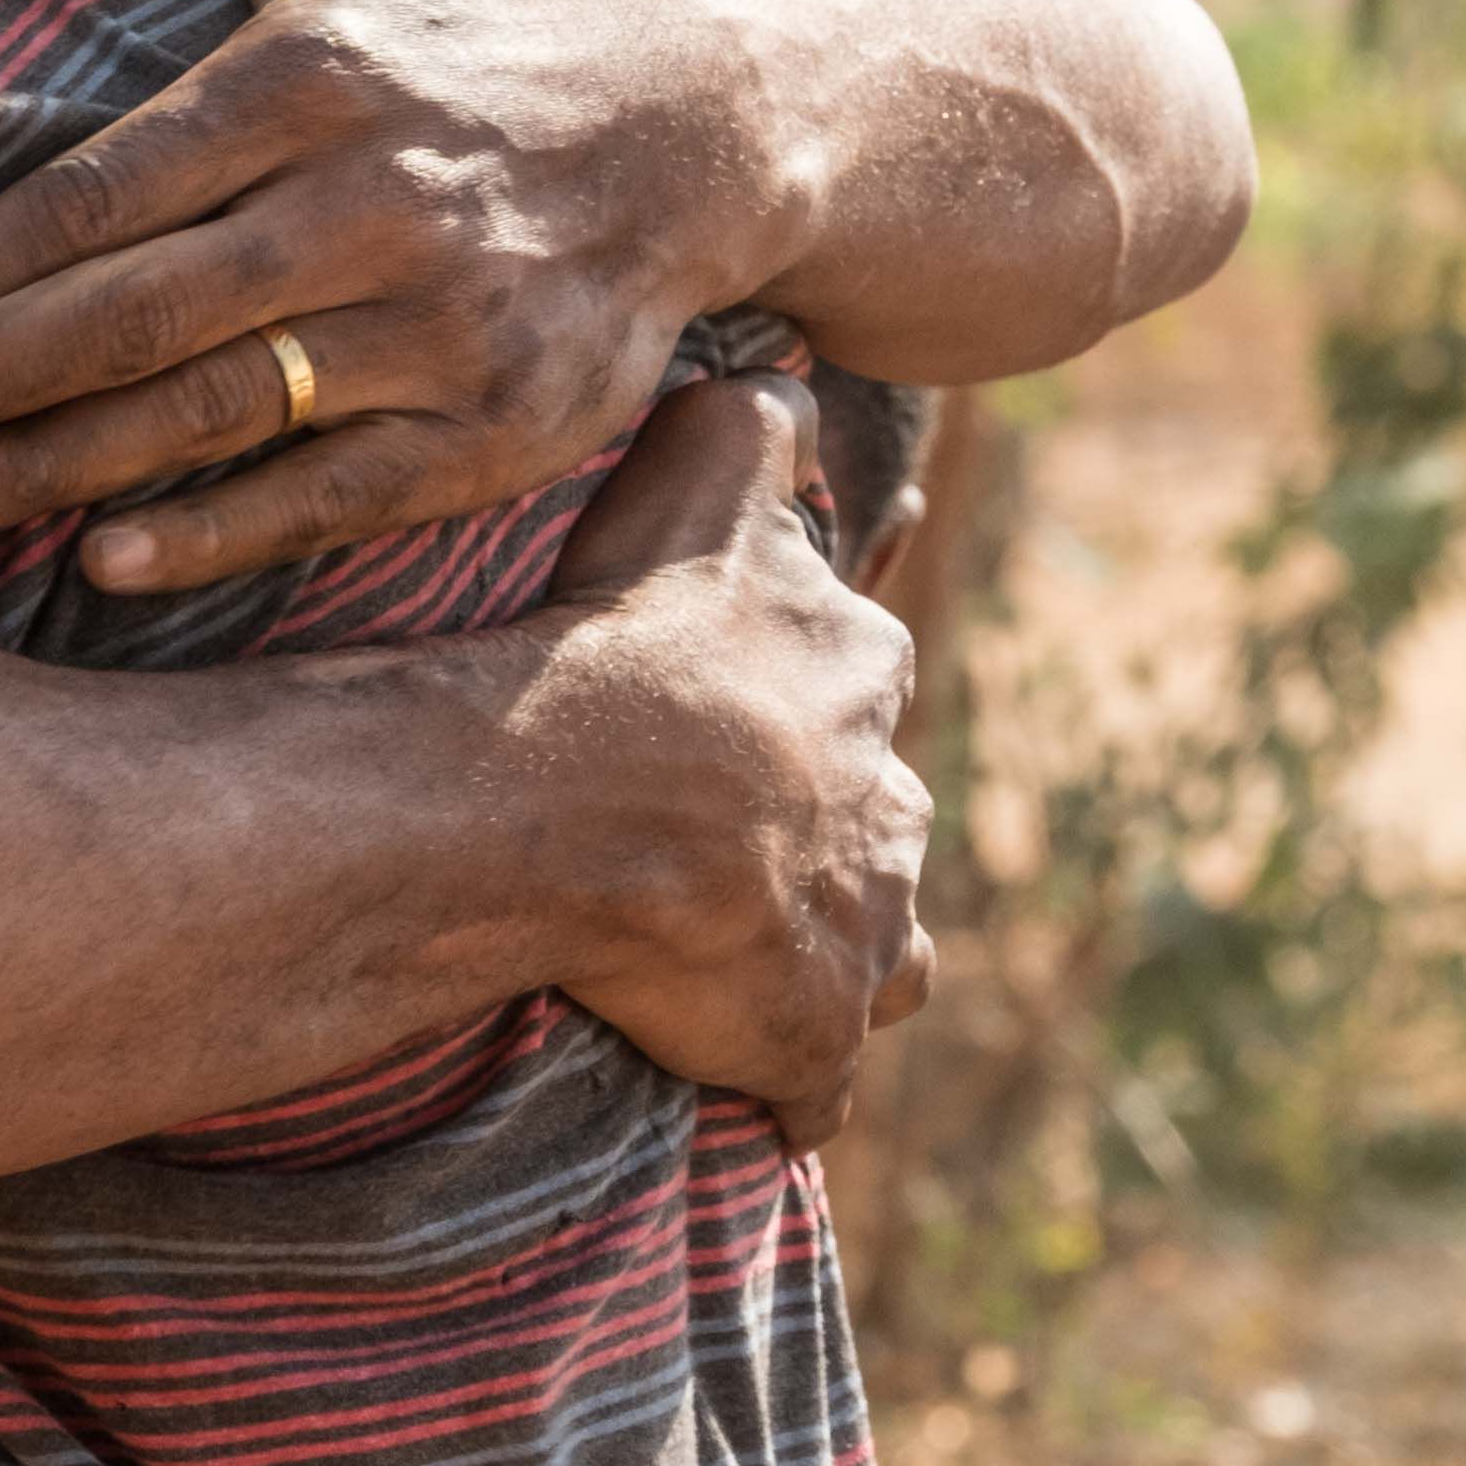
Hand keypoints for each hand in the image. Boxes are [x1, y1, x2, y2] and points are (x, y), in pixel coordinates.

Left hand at [0, 0, 799, 595]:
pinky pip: (335, 498)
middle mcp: (378, 200)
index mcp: (312, 72)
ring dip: (52, 475)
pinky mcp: (506, 421)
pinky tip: (101, 562)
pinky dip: (217, 537)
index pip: (97, 192)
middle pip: (130, 318)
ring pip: (214, 416)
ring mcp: (449, 323)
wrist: (707, 115)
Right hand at [512, 378, 931, 1144]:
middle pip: (880, 816)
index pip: (858, 674)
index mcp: (861, 673)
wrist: (579, 801)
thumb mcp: (699, 476)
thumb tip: (797, 374)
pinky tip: (762, 1091)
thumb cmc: (624, 636)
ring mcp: (860, 930)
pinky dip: (795, 1081)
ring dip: (840, 954)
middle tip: (732, 840)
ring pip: (886, 949)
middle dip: (827, 829)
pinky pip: (818, 1077)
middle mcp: (887, 803)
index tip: (735, 712)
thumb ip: (757, 422)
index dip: (798, 693)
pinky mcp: (813, 1035)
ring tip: (765, 964)